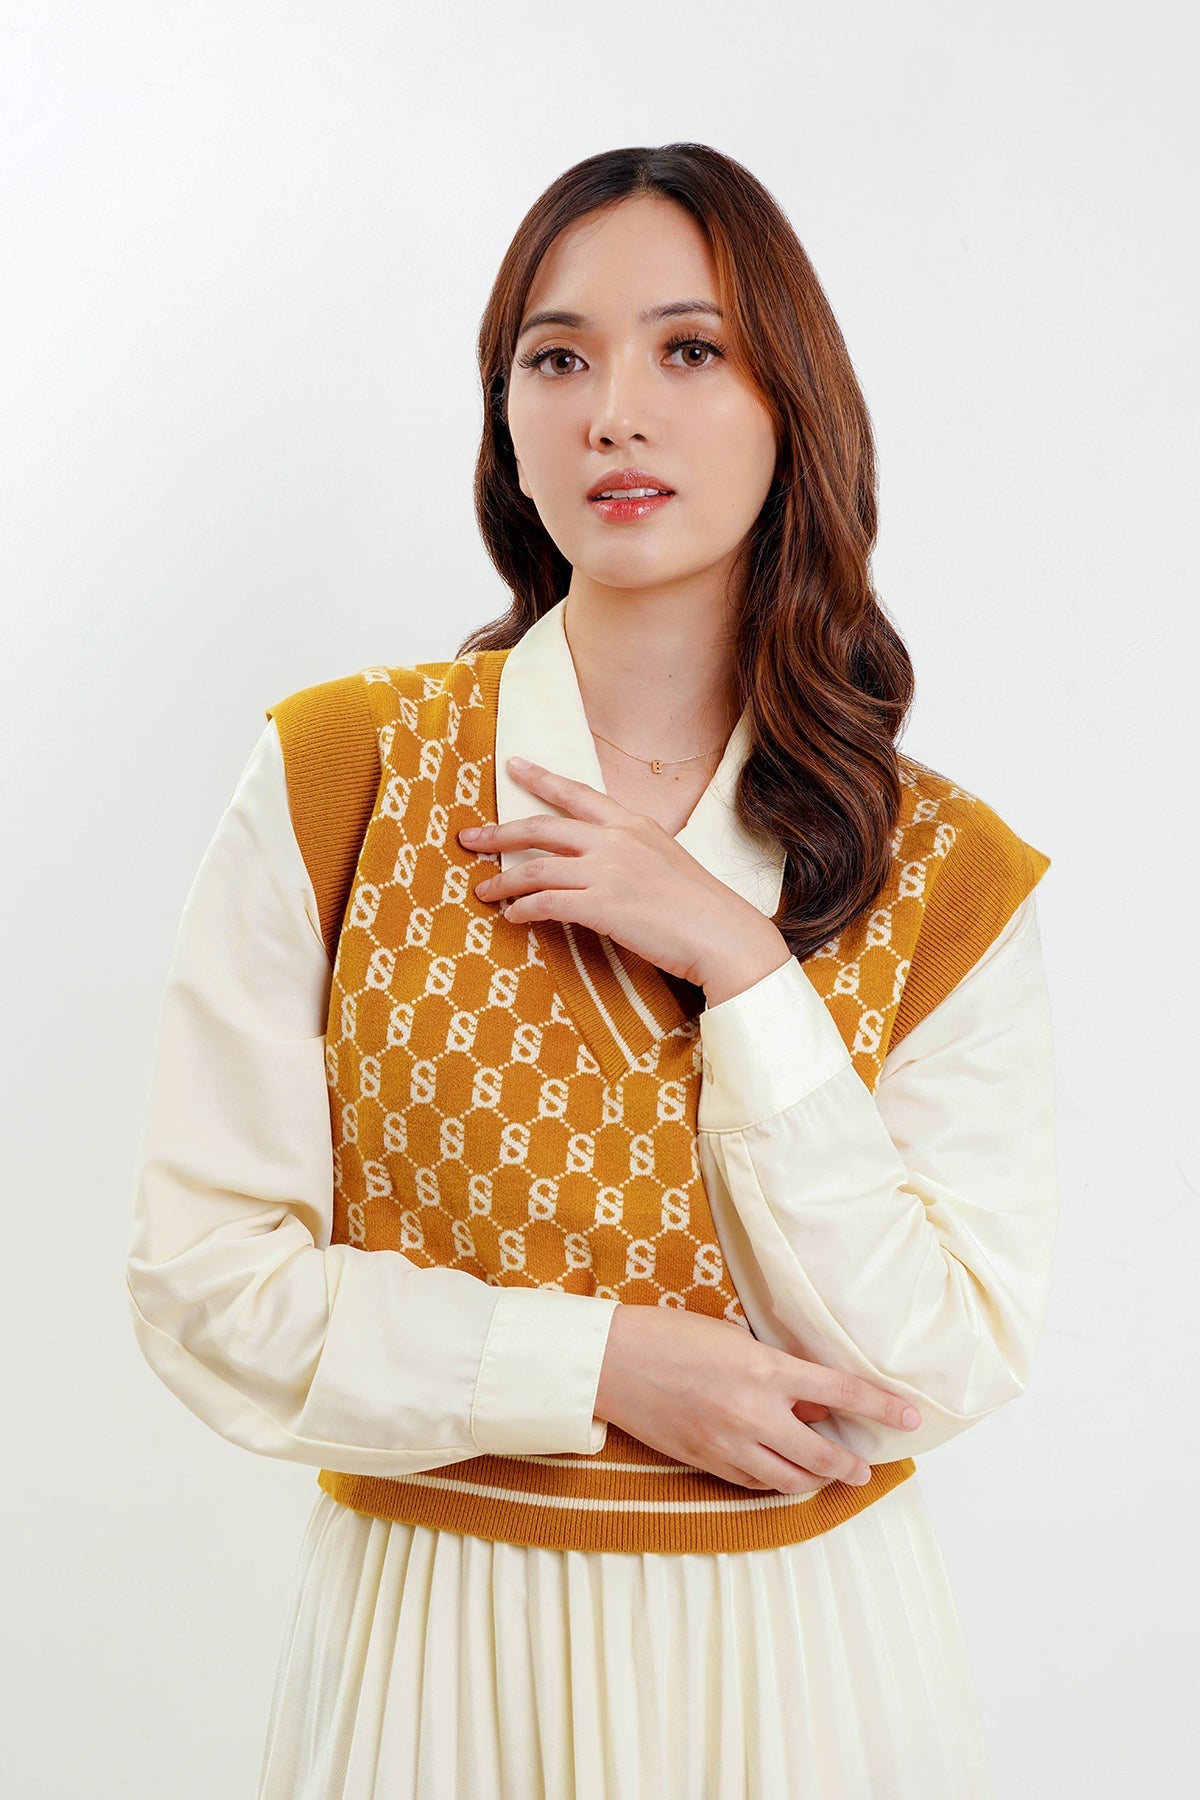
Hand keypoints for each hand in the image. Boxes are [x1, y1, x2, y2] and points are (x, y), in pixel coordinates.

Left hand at [458, 757, 790, 998]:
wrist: (723, 935)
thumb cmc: (700, 906)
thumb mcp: (665, 861)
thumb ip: (630, 853)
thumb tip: (597, 863)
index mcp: (633, 824)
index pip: (577, 793)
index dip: (541, 779)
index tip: (513, 766)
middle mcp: (616, 840)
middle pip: (542, 827)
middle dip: (499, 832)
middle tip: (469, 837)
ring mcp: (608, 872)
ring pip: (536, 867)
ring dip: (503, 880)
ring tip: (483, 890)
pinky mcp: (602, 907)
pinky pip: (547, 903)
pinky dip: (524, 908)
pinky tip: (513, 916)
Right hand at [594, 1306, 921, 1494]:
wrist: (615, 1361)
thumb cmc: (673, 1335)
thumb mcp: (734, 1339)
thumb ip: (777, 1371)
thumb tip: (811, 1399)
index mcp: (766, 1371)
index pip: (842, 1394)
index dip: (883, 1407)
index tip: (912, 1417)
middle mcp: (755, 1414)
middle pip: (825, 1455)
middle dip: (853, 1463)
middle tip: (865, 1465)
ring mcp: (730, 1445)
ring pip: (793, 1480)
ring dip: (818, 1477)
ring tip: (829, 1471)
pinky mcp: (709, 1463)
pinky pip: (756, 1483)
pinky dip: (776, 1479)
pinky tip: (781, 1469)